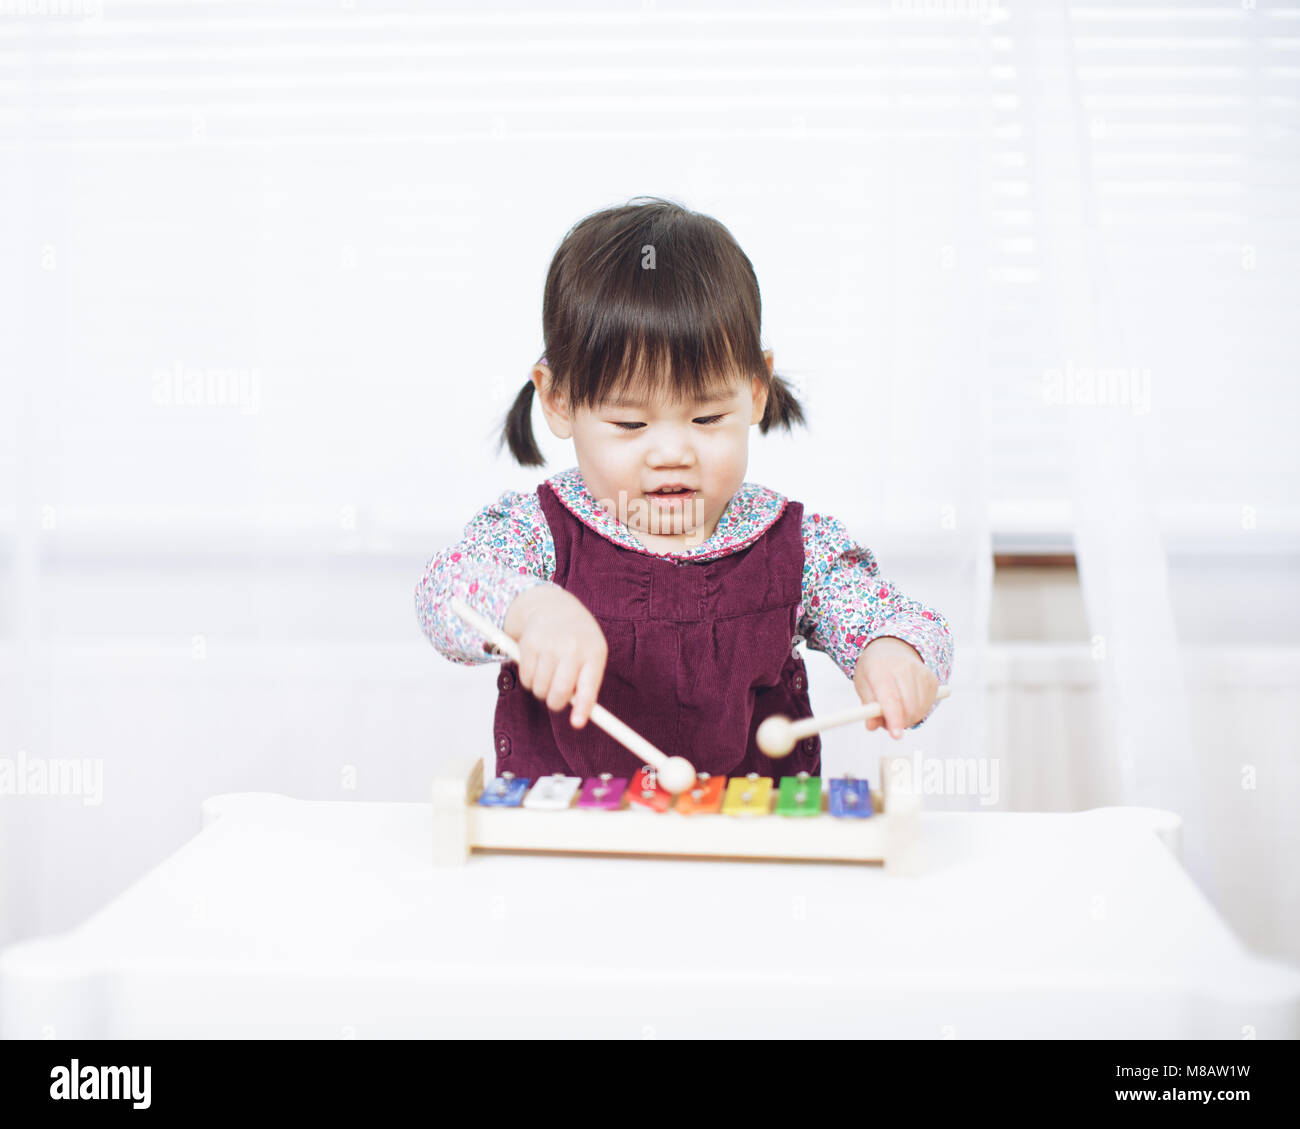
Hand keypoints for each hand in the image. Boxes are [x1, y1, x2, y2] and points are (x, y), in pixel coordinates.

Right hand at [502, 585, 608, 727]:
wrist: (553, 606)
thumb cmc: (577, 639)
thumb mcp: (591, 654)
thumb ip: (587, 683)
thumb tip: (579, 718)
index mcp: (594, 652)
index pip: (588, 686)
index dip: (582, 707)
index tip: (577, 724)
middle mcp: (572, 647)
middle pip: (559, 692)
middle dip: (555, 703)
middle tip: (555, 699)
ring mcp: (549, 645)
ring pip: (540, 689)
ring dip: (541, 689)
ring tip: (548, 674)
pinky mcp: (529, 644)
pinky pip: (526, 678)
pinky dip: (529, 679)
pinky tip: (537, 664)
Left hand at [853, 636, 939, 739]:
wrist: (891, 650)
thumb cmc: (873, 671)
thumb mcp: (863, 685)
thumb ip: (868, 707)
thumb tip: (872, 726)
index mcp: (881, 668)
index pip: (891, 697)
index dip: (894, 718)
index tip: (896, 735)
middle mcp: (903, 667)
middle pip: (909, 706)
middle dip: (900, 722)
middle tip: (889, 722)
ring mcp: (921, 672)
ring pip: (920, 708)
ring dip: (908, 717)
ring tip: (896, 708)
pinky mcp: (932, 679)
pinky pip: (928, 705)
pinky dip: (918, 711)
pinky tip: (908, 701)